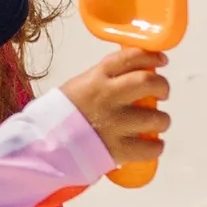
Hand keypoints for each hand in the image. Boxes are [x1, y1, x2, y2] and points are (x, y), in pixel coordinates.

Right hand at [62, 47, 168, 175]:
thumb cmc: (61, 113)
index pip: (131, 57)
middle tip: (162, 93)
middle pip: (149, 82)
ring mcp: (115, 123)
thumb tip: (132, 75)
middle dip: (162, 86)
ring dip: (162, 120)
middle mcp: (109, 96)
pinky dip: (156, 147)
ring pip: (156, 118)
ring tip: (157, 122)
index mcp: (97, 77)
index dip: (152, 57)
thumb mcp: (80, 85)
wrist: (44, 143)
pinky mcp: (118, 149)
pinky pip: (150, 148)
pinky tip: (153, 145)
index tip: (161, 61)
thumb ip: (104, 79)